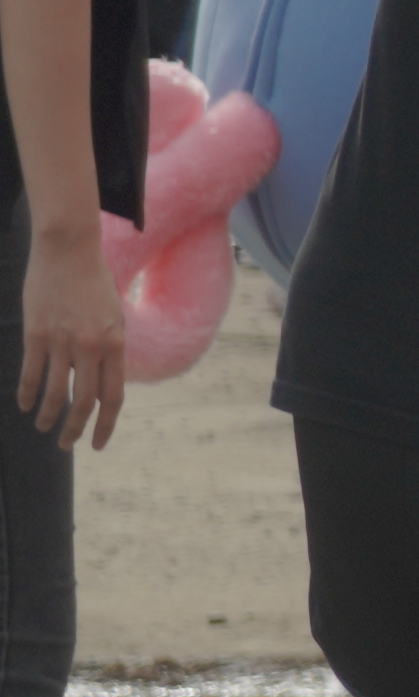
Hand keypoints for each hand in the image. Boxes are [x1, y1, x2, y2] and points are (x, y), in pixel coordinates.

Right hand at [18, 220, 119, 446]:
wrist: (68, 250)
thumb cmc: (94, 283)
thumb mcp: (114, 316)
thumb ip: (110, 348)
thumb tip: (101, 380)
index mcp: (116, 343)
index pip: (113, 396)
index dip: (106, 424)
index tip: (98, 444)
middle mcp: (91, 346)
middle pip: (85, 401)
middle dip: (75, 429)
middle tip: (66, 445)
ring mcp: (61, 341)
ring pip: (55, 392)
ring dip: (48, 416)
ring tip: (43, 428)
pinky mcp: (35, 333)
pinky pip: (31, 372)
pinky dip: (27, 393)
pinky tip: (24, 405)